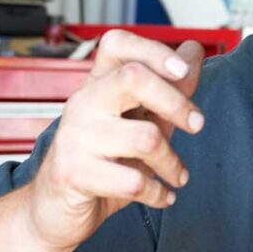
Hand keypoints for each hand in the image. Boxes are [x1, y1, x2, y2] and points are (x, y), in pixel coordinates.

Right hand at [25, 31, 204, 250]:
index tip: (184, 70)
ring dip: (172, 162)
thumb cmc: (104, 157)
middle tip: (197, 124)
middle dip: (177, 102)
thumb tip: (195, 50)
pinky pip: (133, 180)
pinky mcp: (73, 173)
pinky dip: (158, 192)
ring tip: (178, 174)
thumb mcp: (142, 119)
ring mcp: (75, 136)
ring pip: (145, 137)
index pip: (117, 43)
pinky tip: (163, 196)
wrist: (55, 208)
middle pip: (134, 78)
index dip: (154, 50)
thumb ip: (169, 89)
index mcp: (98, 83)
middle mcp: (83, 102)